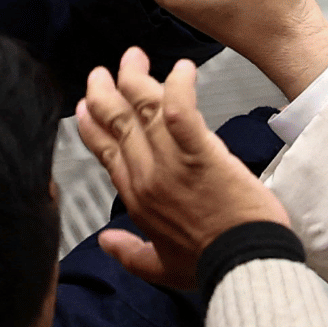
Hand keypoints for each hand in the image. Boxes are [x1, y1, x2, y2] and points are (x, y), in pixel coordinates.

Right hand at [76, 48, 290, 289]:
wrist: (242, 265)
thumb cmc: (208, 264)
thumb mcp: (160, 267)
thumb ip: (129, 253)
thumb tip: (106, 243)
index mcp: (137, 198)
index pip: (106, 151)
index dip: (93, 124)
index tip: (85, 105)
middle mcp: (147, 175)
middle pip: (119, 123)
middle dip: (106, 92)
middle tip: (102, 72)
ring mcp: (173, 163)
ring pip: (145, 112)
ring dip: (136, 80)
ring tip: (133, 59)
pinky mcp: (203, 154)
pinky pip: (182, 112)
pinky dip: (179, 87)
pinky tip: (181, 69)